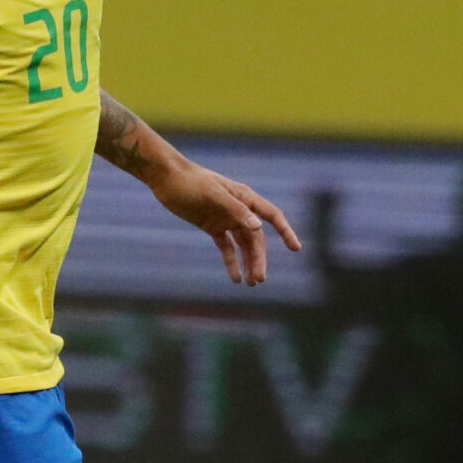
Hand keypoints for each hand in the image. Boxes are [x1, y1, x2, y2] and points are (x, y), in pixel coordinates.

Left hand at [149, 159, 301, 284]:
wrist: (167, 178)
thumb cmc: (191, 182)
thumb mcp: (214, 195)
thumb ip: (236, 210)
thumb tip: (257, 227)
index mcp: (245, 198)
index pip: (272, 216)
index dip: (286, 232)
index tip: (296, 248)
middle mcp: (239, 210)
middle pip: (256, 238)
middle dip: (259, 258)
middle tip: (260, 279)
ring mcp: (226, 219)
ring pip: (243, 245)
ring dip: (248, 263)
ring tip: (251, 283)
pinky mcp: (212, 226)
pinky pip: (226, 247)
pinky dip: (231, 262)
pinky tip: (235, 277)